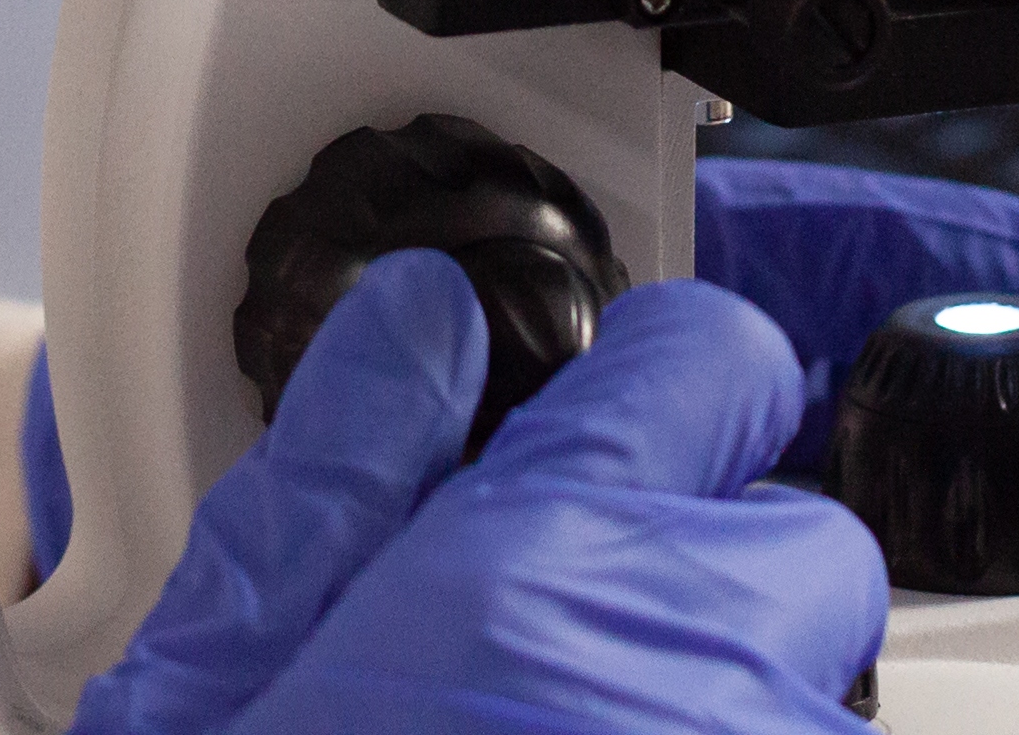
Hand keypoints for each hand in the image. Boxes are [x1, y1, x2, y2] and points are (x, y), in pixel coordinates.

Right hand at [50, 248, 884, 734]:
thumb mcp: (209, 681)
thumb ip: (324, 474)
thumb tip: (405, 322)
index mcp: (544, 565)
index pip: (712, 362)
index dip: (663, 387)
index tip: (621, 427)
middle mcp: (699, 665)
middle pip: (797, 540)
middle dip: (701, 581)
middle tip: (563, 653)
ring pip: (809, 690)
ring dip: (720, 706)